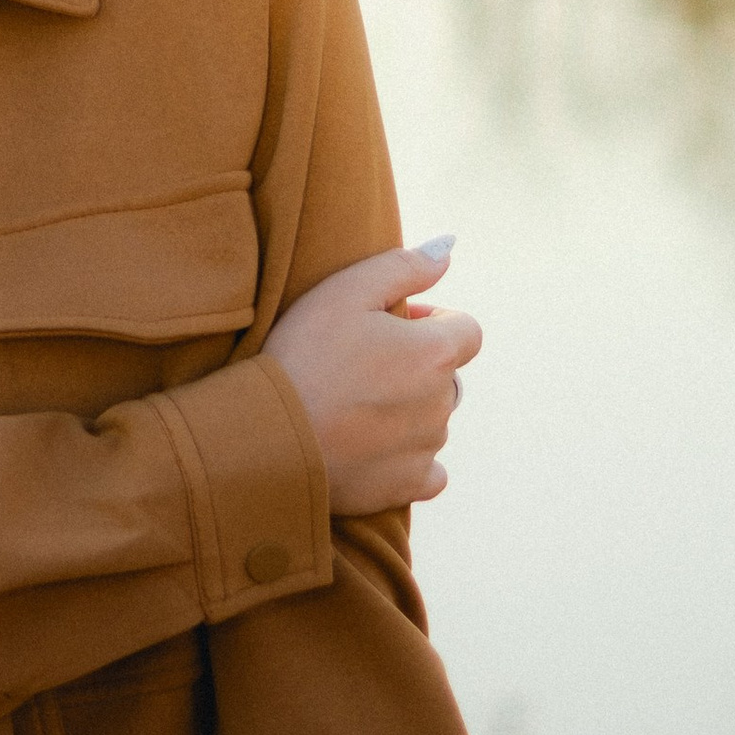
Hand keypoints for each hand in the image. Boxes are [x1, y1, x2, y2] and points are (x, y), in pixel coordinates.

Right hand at [262, 241, 480, 517]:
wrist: (268, 436)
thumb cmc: (302, 354)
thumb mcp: (344, 290)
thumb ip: (404, 266)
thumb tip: (449, 248)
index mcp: (435, 352)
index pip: (466, 330)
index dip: (432, 322)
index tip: (390, 326)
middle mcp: (442, 402)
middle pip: (445, 376)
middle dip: (413, 366)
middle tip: (355, 364)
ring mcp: (427, 447)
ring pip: (431, 420)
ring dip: (405, 409)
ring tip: (348, 404)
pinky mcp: (407, 485)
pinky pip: (428, 470)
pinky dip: (407, 458)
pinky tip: (368, 447)